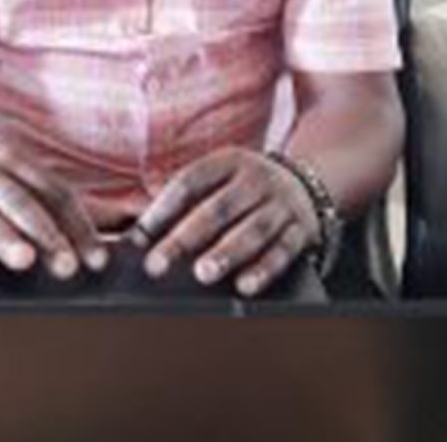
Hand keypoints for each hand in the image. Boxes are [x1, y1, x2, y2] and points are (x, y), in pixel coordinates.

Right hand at [0, 147, 107, 289]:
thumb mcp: (13, 185)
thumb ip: (48, 210)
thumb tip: (93, 250)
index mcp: (16, 162)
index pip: (55, 193)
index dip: (79, 226)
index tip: (98, 260)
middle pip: (22, 203)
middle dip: (47, 235)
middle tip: (67, 265)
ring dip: (6, 240)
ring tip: (25, 260)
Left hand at [132, 147, 319, 295]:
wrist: (308, 184)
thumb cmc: (246, 188)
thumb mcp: (222, 178)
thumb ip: (186, 201)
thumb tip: (139, 235)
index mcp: (229, 161)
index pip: (189, 181)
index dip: (162, 209)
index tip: (138, 237)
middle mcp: (256, 179)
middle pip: (217, 209)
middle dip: (185, 238)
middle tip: (158, 264)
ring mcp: (281, 204)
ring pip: (252, 230)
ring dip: (226, 253)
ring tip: (202, 273)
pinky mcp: (301, 230)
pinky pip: (283, 251)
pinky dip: (264, 270)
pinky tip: (245, 286)